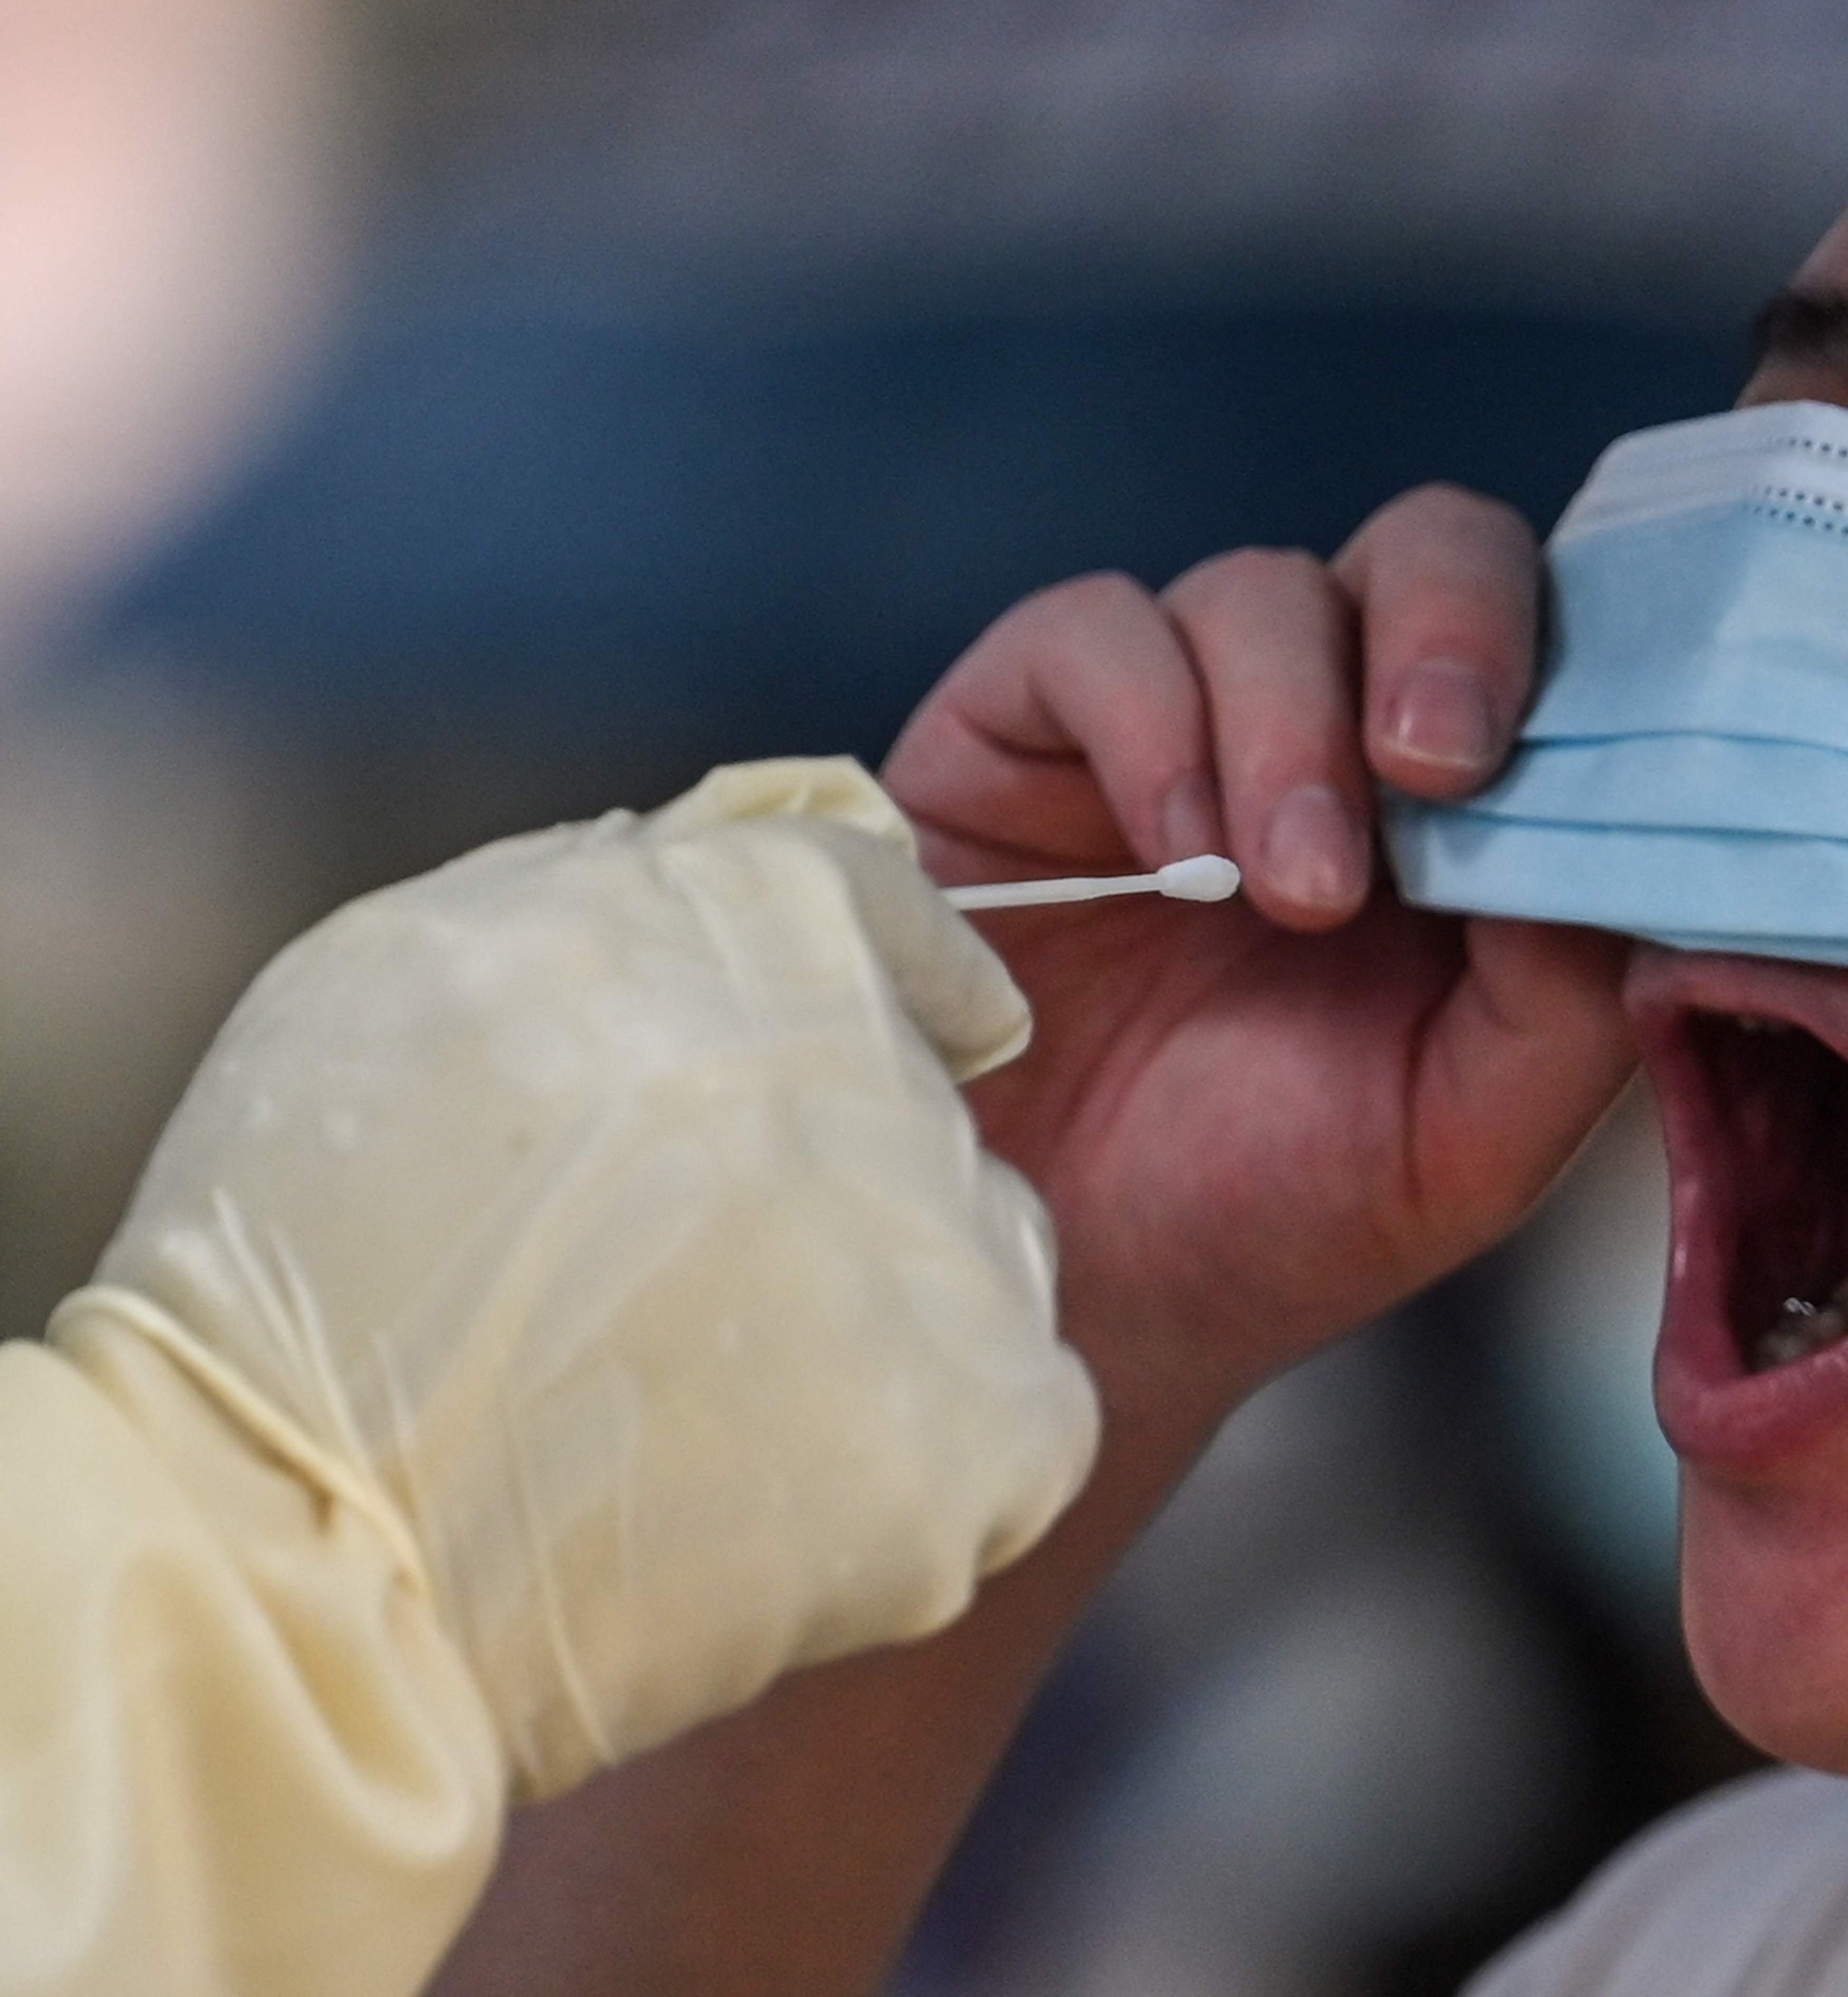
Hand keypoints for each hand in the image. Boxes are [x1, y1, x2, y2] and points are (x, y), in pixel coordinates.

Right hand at [58, 760, 1096, 1799]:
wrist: (305, 1541)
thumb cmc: (317, 1248)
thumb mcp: (416, 960)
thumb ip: (618, 876)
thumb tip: (753, 830)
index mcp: (758, 921)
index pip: (888, 912)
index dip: (870, 981)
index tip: (856, 1044)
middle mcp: (887, 1067)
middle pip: (924, 1100)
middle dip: (833, 1171)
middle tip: (684, 1276)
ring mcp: (951, 1262)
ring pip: (980, 1255)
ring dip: (888, 1310)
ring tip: (712, 1398)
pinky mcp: (996, 1440)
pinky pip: (1018, 1423)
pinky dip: (929, 1459)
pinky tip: (781, 1491)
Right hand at [884, 485, 1634, 1423]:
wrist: (1067, 1296)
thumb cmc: (1276, 1213)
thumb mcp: (1473, 1135)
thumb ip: (1575, 994)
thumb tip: (1635, 844)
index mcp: (1468, 811)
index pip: (1558, 637)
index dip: (1574, 655)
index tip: (1553, 761)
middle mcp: (1338, 727)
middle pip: (1429, 550)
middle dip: (1450, 629)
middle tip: (1435, 765)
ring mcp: (1185, 711)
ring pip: (1267, 588)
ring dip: (1292, 729)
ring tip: (1281, 890)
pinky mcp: (1029, 723)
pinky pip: (1099, 626)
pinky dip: (1151, 718)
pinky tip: (1170, 847)